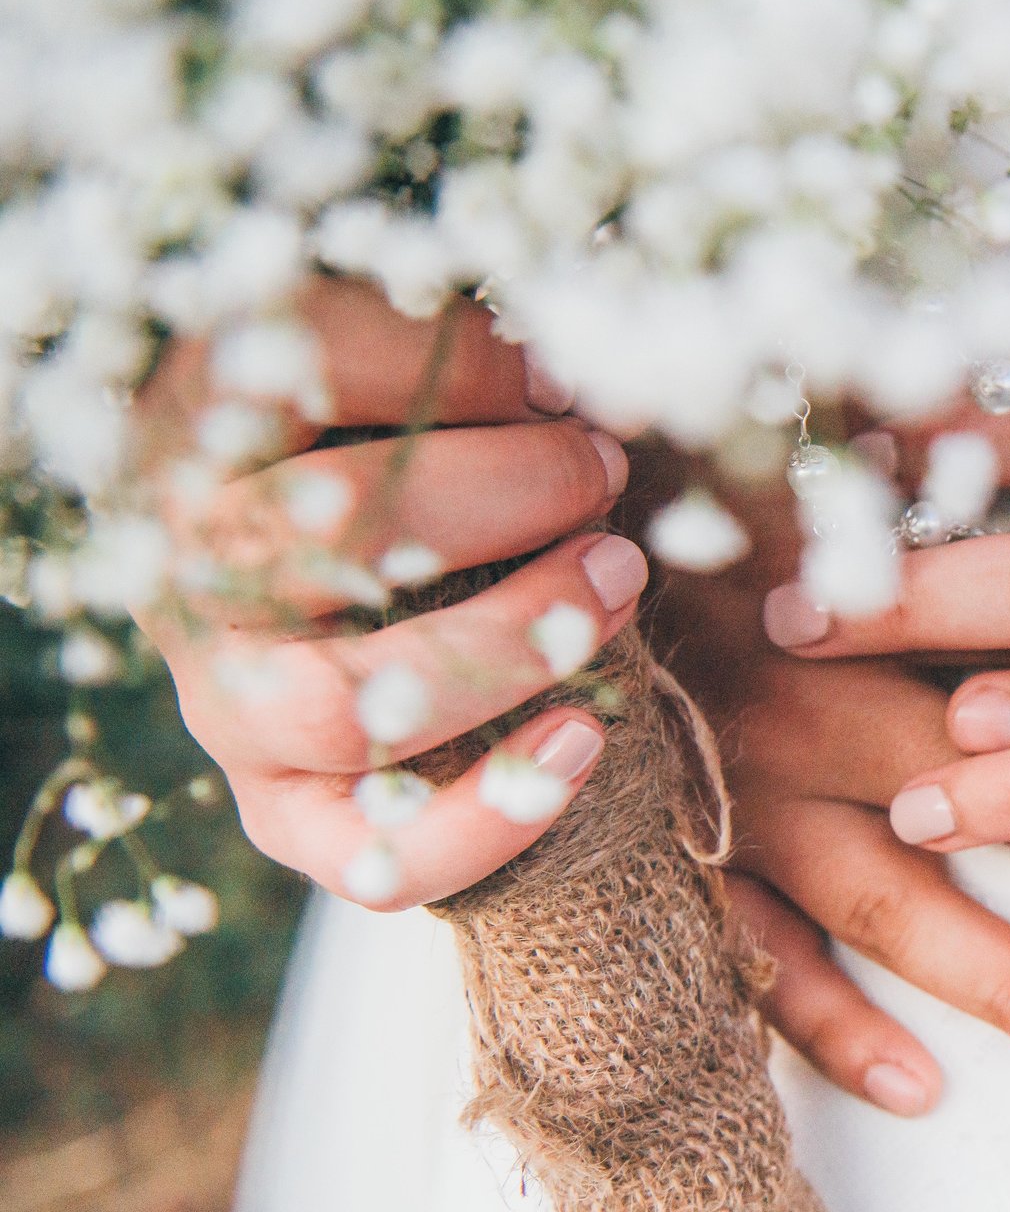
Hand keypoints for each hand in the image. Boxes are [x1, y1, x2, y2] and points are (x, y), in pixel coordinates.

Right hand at [132, 278, 638, 908]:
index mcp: (199, 436)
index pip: (294, 372)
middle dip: (502, 491)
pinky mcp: (285, 815)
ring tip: (618, 578)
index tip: (558, 378)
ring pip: (347, 704)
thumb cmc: (399, 464)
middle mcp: (189, 575)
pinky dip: (488, 815)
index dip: (449, 368)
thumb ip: (457, 356)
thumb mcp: (403, 378)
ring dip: (508, 642)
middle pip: (327, 532)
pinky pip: (374, 855)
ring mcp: (229, 707)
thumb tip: (563, 370)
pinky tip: (587, 738)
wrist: (354, 616)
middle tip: (607, 471)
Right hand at [633, 469, 1009, 1113]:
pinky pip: (759, 961)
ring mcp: (745, 797)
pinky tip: (916, 1087)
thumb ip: (894, 444)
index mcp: (863, 598)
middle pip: (1003, 791)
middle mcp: (817, 705)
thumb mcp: (776, 442)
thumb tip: (1006, 413)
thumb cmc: (653, 487)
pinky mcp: (674, 865)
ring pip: (899, 902)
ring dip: (1009, 976)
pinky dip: (832, 1025)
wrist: (492, 562)